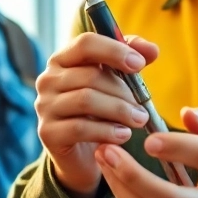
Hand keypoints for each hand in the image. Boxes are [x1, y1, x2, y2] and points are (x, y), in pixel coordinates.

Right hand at [35, 33, 157, 197]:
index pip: (85, 43)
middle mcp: (48, 79)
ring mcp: (45, 106)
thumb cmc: (100, 111)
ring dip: (119, 110)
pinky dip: (107, 131)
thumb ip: (131, 60)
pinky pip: (80, 128)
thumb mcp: (115, 82)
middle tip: (143, 107)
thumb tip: (152, 50)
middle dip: (123, 91)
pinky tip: (123, 135)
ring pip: (86, 100)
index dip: (115, 50)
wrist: (82, 154)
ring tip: (139, 120)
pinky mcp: (47, 132)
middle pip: (90, 75)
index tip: (140, 64)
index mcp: (63, 59)